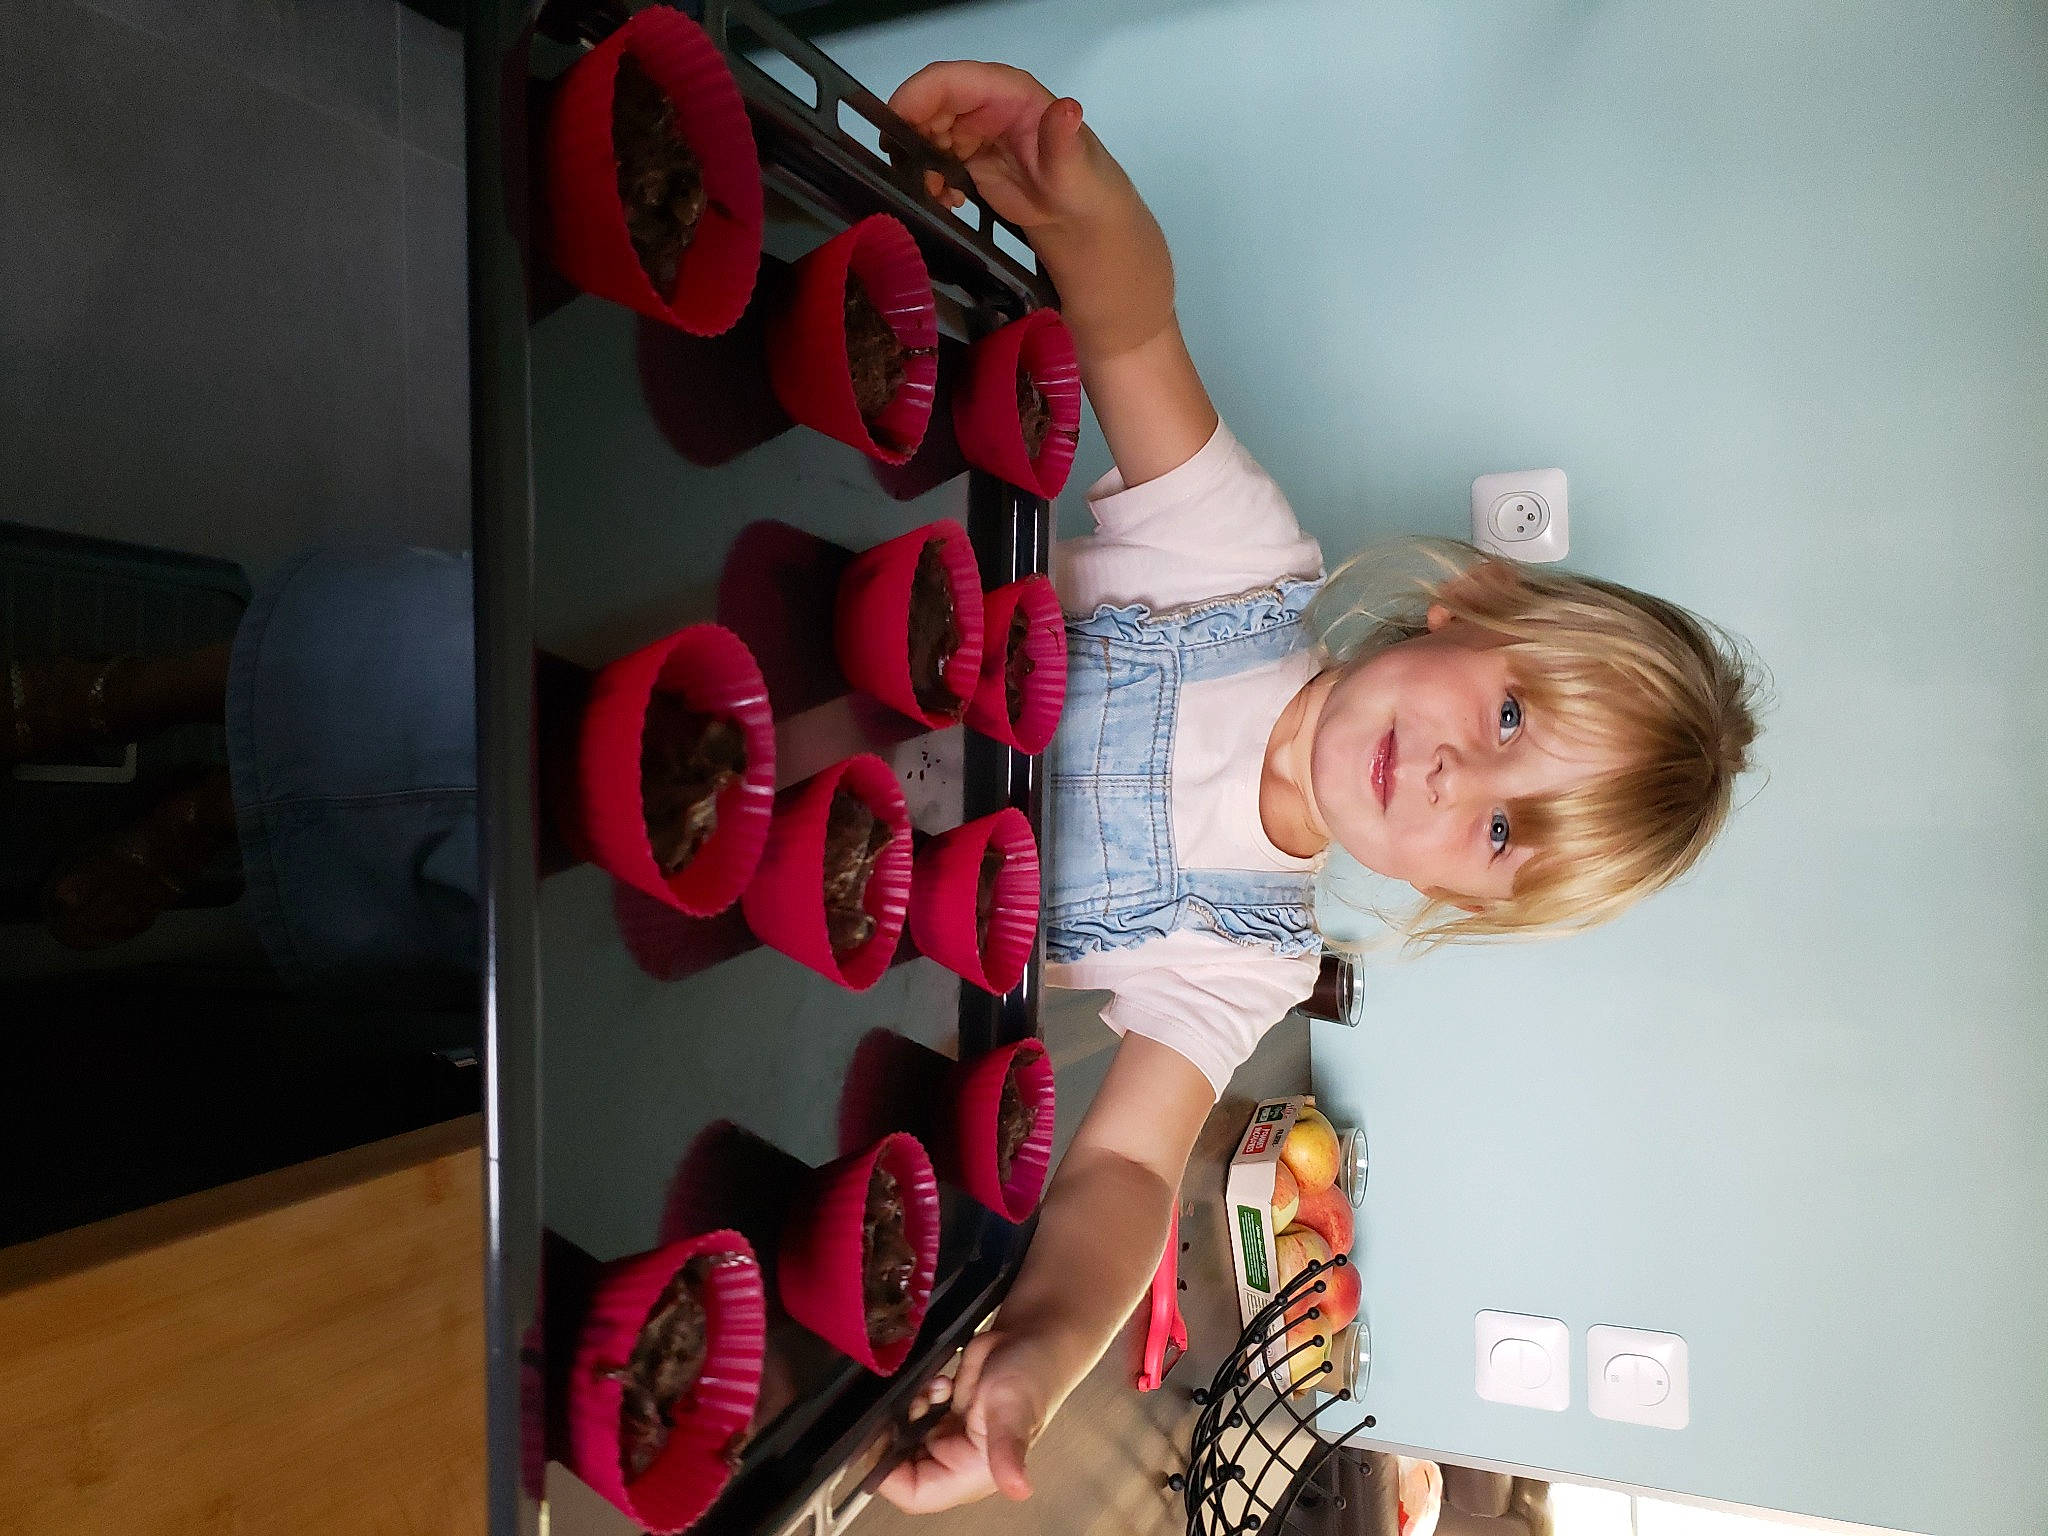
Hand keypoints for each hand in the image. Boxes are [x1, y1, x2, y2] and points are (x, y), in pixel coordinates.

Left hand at [876, 1329, 1052, 1511]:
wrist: (1035, 1337)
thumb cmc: (1033, 1378)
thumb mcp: (1014, 1412)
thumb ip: (1008, 1449)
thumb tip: (1019, 1489)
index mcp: (969, 1473)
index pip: (914, 1493)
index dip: (888, 1476)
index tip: (878, 1441)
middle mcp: (955, 1457)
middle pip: (900, 1463)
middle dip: (894, 1434)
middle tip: (908, 1406)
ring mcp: (947, 1431)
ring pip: (902, 1433)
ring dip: (907, 1410)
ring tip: (933, 1390)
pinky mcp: (943, 1407)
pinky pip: (911, 1408)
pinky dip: (917, 1392)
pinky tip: (940, 1381)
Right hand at [887, 61, 1103, 230]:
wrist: (1078, 216)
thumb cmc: (1082, 185)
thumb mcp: (1074, 165)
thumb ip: (1063, 139)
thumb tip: (1067, 109)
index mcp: (1007, 92)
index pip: (949, 80)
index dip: (915, 97)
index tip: (893, 128)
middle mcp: (984, 104)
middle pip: (928, 105)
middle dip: (911, 137)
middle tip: (914, 175)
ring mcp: (973, 130)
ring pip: (925, 133)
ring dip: (919, 163)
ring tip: (937, 195)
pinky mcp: (966, 156)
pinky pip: (932, 159)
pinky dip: (929, 180)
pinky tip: (947, 201)